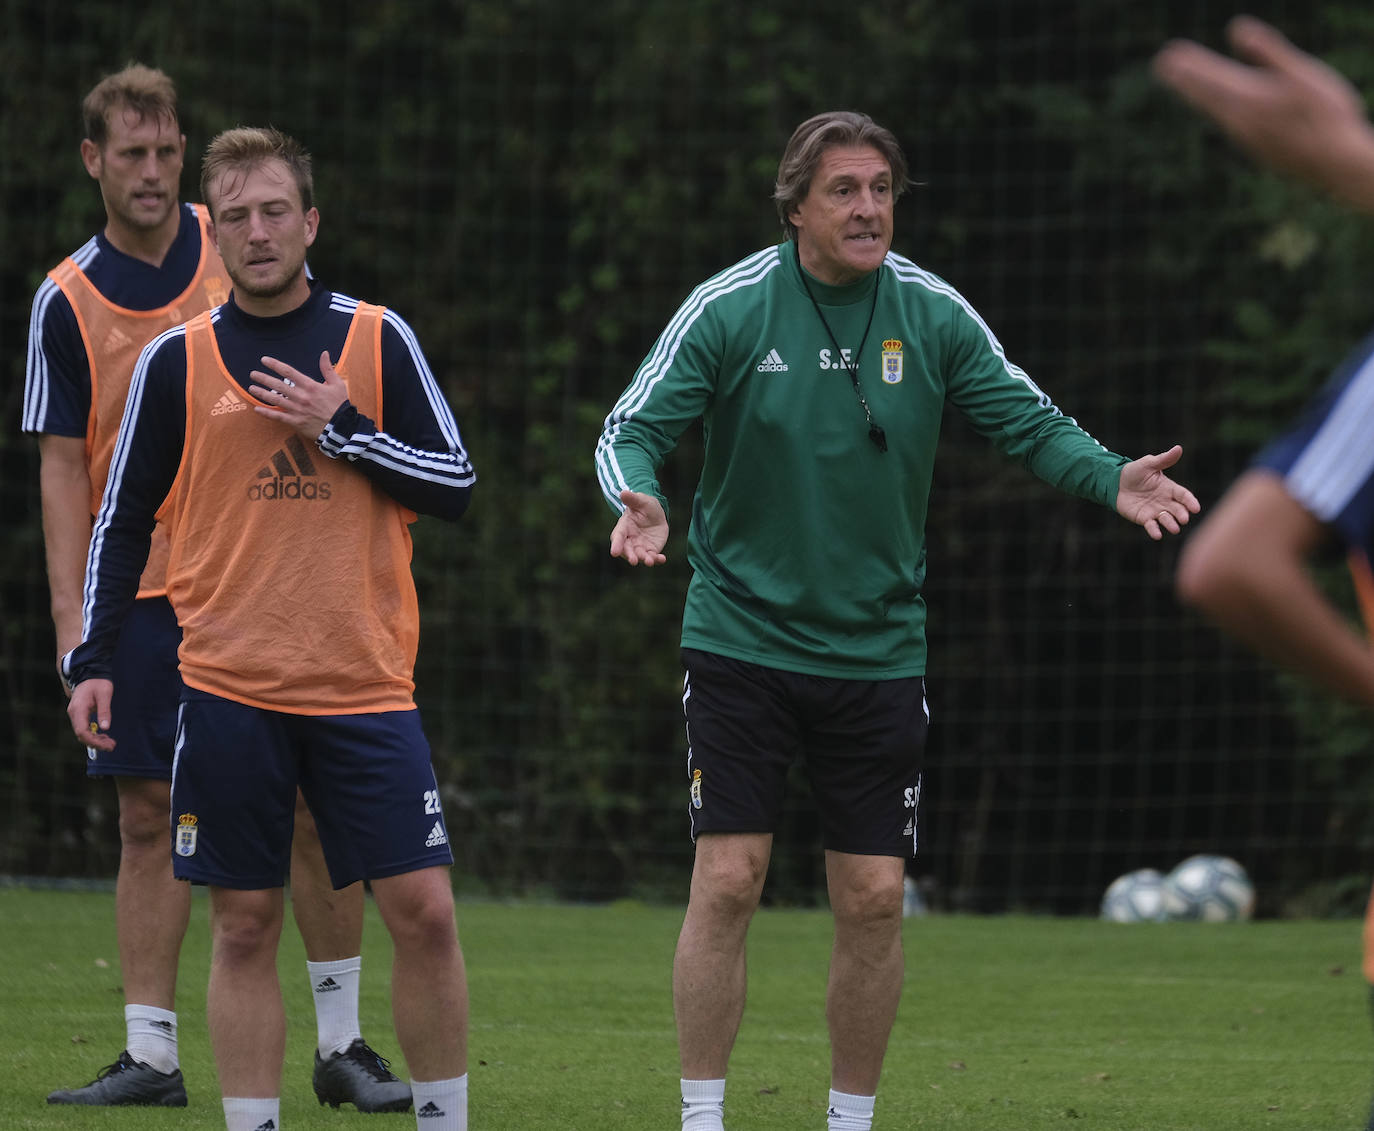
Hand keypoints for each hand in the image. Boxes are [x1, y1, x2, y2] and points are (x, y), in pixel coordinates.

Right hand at [67, 678, 115, 751]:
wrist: (89, 674)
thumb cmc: (98, 683)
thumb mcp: (105, 694)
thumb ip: (104, 711)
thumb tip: (105, 727)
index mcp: (79, 709)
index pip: (82, 731)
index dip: (93, 741)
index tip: (106, 744)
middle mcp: (74, 713)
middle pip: (81, 735)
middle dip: (96, 743)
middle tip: (112, 746)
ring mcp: (75, 714)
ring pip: (82, 733)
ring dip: (95, 740)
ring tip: (110, 743)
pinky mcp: (79, 715)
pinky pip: (83, 728)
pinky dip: (93, 734)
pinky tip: (104, 736)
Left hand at [249, 351, 348, 438]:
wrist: (342, 427)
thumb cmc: (340, 405)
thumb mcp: (337, 384)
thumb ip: (328, 368)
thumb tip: (325, 353)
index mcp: (310, 385)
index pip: (288, 371)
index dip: (274, 364)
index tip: (264, 360)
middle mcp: (301, 396)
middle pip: (277, 385)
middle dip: (263, 378)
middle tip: (252, 374)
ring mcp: (297, 410)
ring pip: (275, 400)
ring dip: (261, 393)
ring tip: (251, 388)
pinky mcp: (296, 422)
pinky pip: (278, 417)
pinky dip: (267, 413)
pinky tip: (257, 409)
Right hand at [610, 489, 668, 565]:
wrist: (655, 514)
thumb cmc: (644, 506)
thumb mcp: (640, 500)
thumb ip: (632, 499)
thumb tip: (623, 493)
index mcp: (624, 527)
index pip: (618, 537)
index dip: (616, 545)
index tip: (614, 552)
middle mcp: (630, 540)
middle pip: (628, 550)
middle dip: (630, 556)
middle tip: (633, 561)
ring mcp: (640, 546)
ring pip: (640, 556)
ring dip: (644, 559)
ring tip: (649, 561)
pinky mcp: (651, 550)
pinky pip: (653, 557)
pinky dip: (657, 559)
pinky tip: (662, 559)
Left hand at [1115, 445, 1200, 539]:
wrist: (1116, 483)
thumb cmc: (1135, 472)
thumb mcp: (1149, 464)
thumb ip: (1163, 459)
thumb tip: (1178, 448)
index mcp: (1169, 488)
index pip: (1183, 495)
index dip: (1190, 501)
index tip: (1196, 508)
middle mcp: (1165, 501)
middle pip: (1177, 509)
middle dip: (1181, 514)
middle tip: (1184, 519)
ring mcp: (1155, 511)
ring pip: (1167, 519)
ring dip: (1171, 524)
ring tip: (1174, 528)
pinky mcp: (1144, 518)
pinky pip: (1151, 526)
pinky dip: (1155, 531)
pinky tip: (1157, 535)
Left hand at [1153, 18, 1373, 204]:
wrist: (1336, 166)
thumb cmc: (1325, 116)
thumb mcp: (1300, 75)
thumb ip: (1267, 52)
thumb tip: (1236, 28)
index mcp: (1247, 99)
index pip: (1209, 77)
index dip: (1189, 64)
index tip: (1167, 53)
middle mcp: (1239, 121)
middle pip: (1204, 95)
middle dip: (1184, 78)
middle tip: (1161, 64)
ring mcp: (1247, 138)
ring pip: (1215, 110)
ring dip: (1198, 93)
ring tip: (1183, 82)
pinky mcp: (1258, 149)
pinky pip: (1229, 124)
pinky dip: (1216, 110)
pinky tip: (1220, 109)